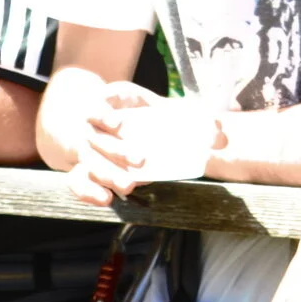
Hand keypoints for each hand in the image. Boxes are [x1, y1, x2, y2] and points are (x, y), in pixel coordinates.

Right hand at [70, 86, 219, 205]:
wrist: (118, 124)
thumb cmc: (148, 115)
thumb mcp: (172, 111)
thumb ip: (200, 123)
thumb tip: (222, 137)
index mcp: (115, 101)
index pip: (103, 102)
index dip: (105, 112)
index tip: (116, 123)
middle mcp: (96, 124)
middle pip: (96, 137)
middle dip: (116, 150)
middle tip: (140, 161)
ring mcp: (88, 147)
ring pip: (87, 160)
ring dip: (106, 173)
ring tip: (129, 186)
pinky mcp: (85, 169)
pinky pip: (77, 181)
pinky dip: (88, 191)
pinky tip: (105, 200)